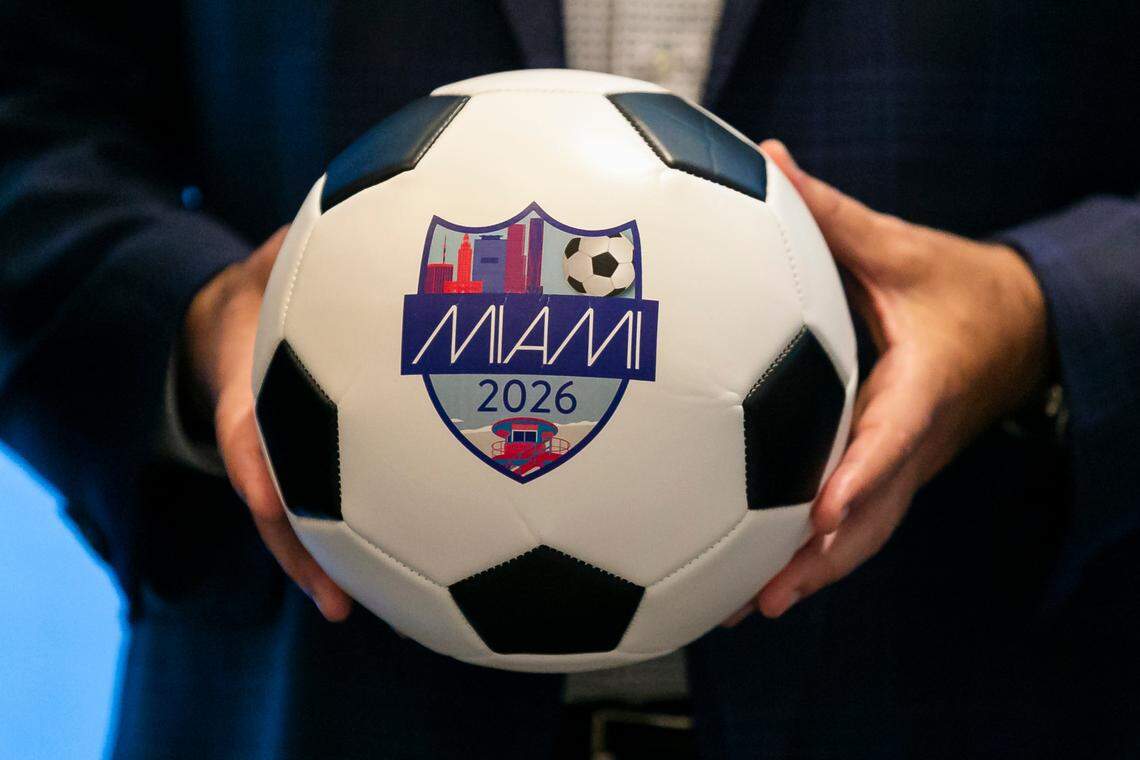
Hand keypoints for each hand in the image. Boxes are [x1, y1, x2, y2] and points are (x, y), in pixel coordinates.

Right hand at [183, 227, 351, 621]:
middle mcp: (264, 429)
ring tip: (373, 610)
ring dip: (333, 562)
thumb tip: (373, 193)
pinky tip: (429, 560)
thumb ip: (312, 240)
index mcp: (248, 378)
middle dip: (299, 551)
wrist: (240, 315)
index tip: (270, 500)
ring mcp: (288, 452)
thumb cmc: (271, 279)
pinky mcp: (322, 462)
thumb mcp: (281, 250)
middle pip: (273, 499)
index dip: (256, 465)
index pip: (243, 428)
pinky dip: (372, 532)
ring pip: (305, 515)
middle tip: (334, 599)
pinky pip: (344, 499)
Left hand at [723, 141, 1048, 625]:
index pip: (894, 438)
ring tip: (734, 612)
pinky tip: (750, 580)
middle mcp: (915, 441)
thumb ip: (831, 213)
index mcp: (924, 386)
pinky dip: (809, 556)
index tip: (823, 516)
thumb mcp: (899, 247)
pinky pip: (852, 524)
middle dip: (818, 562)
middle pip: (873, 516)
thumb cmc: (956, 289)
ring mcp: (903, 466)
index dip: (862, 479)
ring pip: (861, 535)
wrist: (1017, 330)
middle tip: (755, 599)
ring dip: (807, 575)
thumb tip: (765, 158)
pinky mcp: (888, 473)